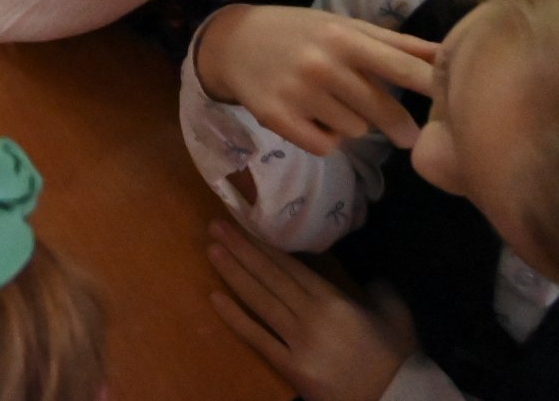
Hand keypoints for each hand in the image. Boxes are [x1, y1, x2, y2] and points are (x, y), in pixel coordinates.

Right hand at [192, 4, 437, 152]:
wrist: (231, 42)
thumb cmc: (299, 32)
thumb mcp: (344, 27)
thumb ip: (396, 44)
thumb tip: (449, 55)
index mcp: (344, 38)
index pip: (403, 67)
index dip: (434, 88)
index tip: (459, 104)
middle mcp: (322, 64)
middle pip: (384, 112)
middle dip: (400, 126)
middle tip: (404, 133)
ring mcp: (298, 92)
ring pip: (355, 131)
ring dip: (352, 125)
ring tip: (332, 107)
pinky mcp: (277, 117)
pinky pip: (325, 146)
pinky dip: (325, 139)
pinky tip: (312, 120)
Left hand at [208, 224, 417, 400]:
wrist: (396, 400)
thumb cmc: (396, 358)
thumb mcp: (396, 316)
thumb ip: (381, 290)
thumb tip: (370, 276)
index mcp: (336, 302)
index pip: (292, 267)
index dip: (264, 245)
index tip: (243, 225)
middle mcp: (312, 317)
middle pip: (270, 278)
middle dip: (241, 250)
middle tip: (215, 226)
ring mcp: (299, 343)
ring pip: (260, 302)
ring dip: (233, 274)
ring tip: (211, 250)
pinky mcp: (290, 368)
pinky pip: (258, 339)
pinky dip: (235, 318)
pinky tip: (214, 298)